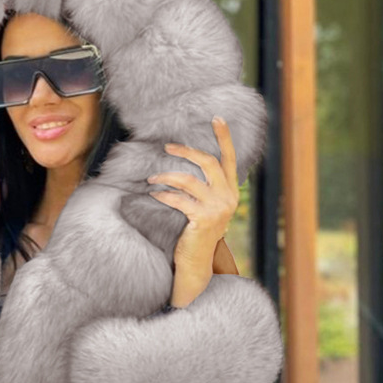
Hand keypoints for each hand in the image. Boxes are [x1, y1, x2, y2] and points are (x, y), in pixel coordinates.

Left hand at [146, 117, 239, 305]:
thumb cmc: (196, 234)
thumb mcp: (207, 209)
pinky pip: (179, 199)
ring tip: (152, 177)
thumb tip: (187, 167)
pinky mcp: (202, 219)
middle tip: (167, 145)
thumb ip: (205, 189)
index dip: (224, 138)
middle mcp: (228, 198)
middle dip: (187, 150)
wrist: (197, 263)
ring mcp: (217, 209)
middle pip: (209, 162)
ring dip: (167, 175)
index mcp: (231, 192)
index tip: (217, 119)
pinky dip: (164, 195)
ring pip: (189, 179)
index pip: (230, 159)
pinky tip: (154, 194)